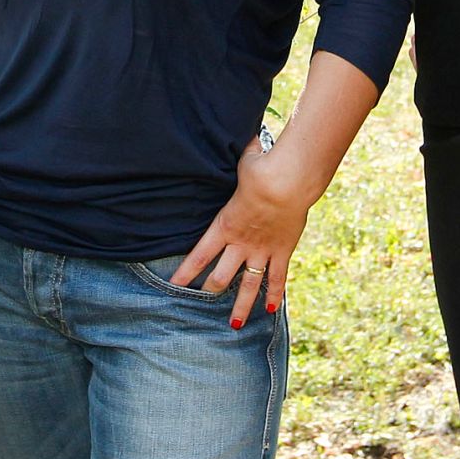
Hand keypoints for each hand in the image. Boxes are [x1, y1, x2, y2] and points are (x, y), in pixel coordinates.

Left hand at [169, 140, 314, 329]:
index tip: (173, 286)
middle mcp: (240, 243)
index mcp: (224, 225)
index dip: (185, 273)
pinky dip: (275, 295)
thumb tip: (230, 133)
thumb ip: (234, 155)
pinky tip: (272, 311)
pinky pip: (277, 279)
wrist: (286, 182)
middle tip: (201, 302)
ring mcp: (262, 250)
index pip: (199, 254)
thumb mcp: (242, 161)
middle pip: (221, 276)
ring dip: (240, 306)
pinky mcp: (282, 251)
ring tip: (232, 325)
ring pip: (247, 286)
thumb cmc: (261, 168)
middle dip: (210, 291)